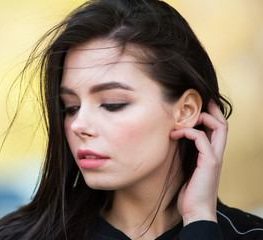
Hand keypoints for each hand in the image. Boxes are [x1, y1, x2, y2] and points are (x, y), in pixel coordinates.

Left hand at [170, 100, 227, 225]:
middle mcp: (216, 154)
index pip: (218, 130)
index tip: (199, 105)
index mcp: (212, 155)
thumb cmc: (189, 193)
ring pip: (219, 127)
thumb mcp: (187, 170)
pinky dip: (189, 132)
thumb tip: (174, 143)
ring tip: (184, 118)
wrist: (195, 212)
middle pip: (223, 124)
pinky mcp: (209, 162)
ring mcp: (215, 157)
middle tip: (198, 100)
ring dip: (202, 117)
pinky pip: (202, 138)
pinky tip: (175, 134)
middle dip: (212, 109)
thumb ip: (187, 157)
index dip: (212, 115)